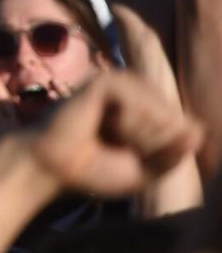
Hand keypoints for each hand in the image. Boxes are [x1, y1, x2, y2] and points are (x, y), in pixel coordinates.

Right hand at [25, 71, 200, 197]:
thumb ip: (173, 155)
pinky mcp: (104, 81)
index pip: (187, 128)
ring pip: (159, 112)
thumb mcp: (146, 171)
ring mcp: (121, 83)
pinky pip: (137, 103)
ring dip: (138, 134)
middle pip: (176, 121)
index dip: (165, 152)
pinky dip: (125, 122)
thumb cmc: (94, 170)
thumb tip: (200, 131)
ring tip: (108, 135)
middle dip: (151, 144)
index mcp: (149, 109)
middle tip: (116, 146)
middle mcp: (138, 91)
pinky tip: (104, 123)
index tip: (132, 156)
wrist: (53, 167)